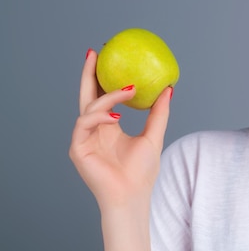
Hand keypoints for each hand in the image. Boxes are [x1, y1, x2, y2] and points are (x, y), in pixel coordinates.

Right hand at [69, 49, 171, 209]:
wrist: (132, 196)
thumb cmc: (142, 172)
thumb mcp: (153, 136)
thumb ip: (158, 113)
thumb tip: (169, 88)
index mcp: (109, 126)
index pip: (103, 97)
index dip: (103, 78)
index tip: (107, 56)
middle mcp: (94, 130)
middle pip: (88, 96)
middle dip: (89, 74)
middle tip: (95, 53)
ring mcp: (84, 138)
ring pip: (89, 108)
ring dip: (109, 97)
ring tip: (130, 90)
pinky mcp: (78, 148)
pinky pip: (84, 124)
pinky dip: (100, 117)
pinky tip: (116, 117)